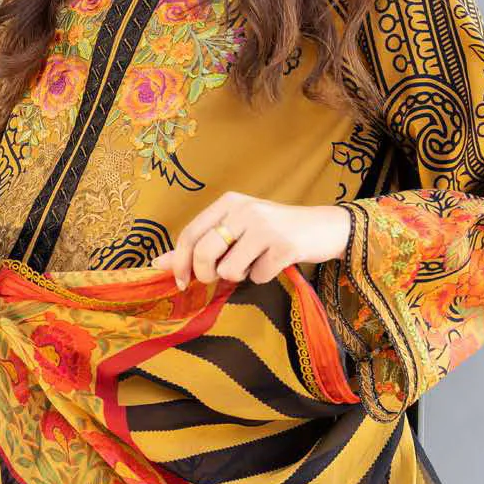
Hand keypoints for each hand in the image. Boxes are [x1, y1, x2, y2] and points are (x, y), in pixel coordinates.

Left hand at [151, 192, 351, 287]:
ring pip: (230, 270)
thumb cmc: (273, 230)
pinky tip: (275, 262)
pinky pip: (258, 277)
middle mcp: (245, 210)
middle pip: (205, 252)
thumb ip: (199, 245)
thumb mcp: (236, 230)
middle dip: (205, 274)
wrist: (324, 227)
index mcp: (229, 202)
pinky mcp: (284, 246)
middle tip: (218, 277)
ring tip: (255, 261)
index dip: (180, 262)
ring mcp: (265, 227)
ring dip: (239, 276)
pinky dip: (263, 277)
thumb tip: (159, 264)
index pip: (190, 233)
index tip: (181, 281)